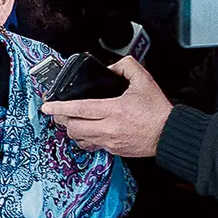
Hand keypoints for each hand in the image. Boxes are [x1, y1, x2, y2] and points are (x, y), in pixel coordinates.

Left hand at [41, 57, 171, 156]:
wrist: (170, 134)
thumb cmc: (157, 110)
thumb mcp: (143, 80)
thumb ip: (125, 66)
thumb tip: (110, 67)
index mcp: (114, 110)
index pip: (79, 109)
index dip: (60, 107)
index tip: (47, 106)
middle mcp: (109, 128)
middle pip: (73, 126)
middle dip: (61, 119)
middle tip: (57, 112)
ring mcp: (110, 141)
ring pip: (79, 138)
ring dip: (71, 129)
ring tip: (69, 121)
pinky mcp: (113, 150)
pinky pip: (91, 146)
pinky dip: (83, 139)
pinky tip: (84, 132)